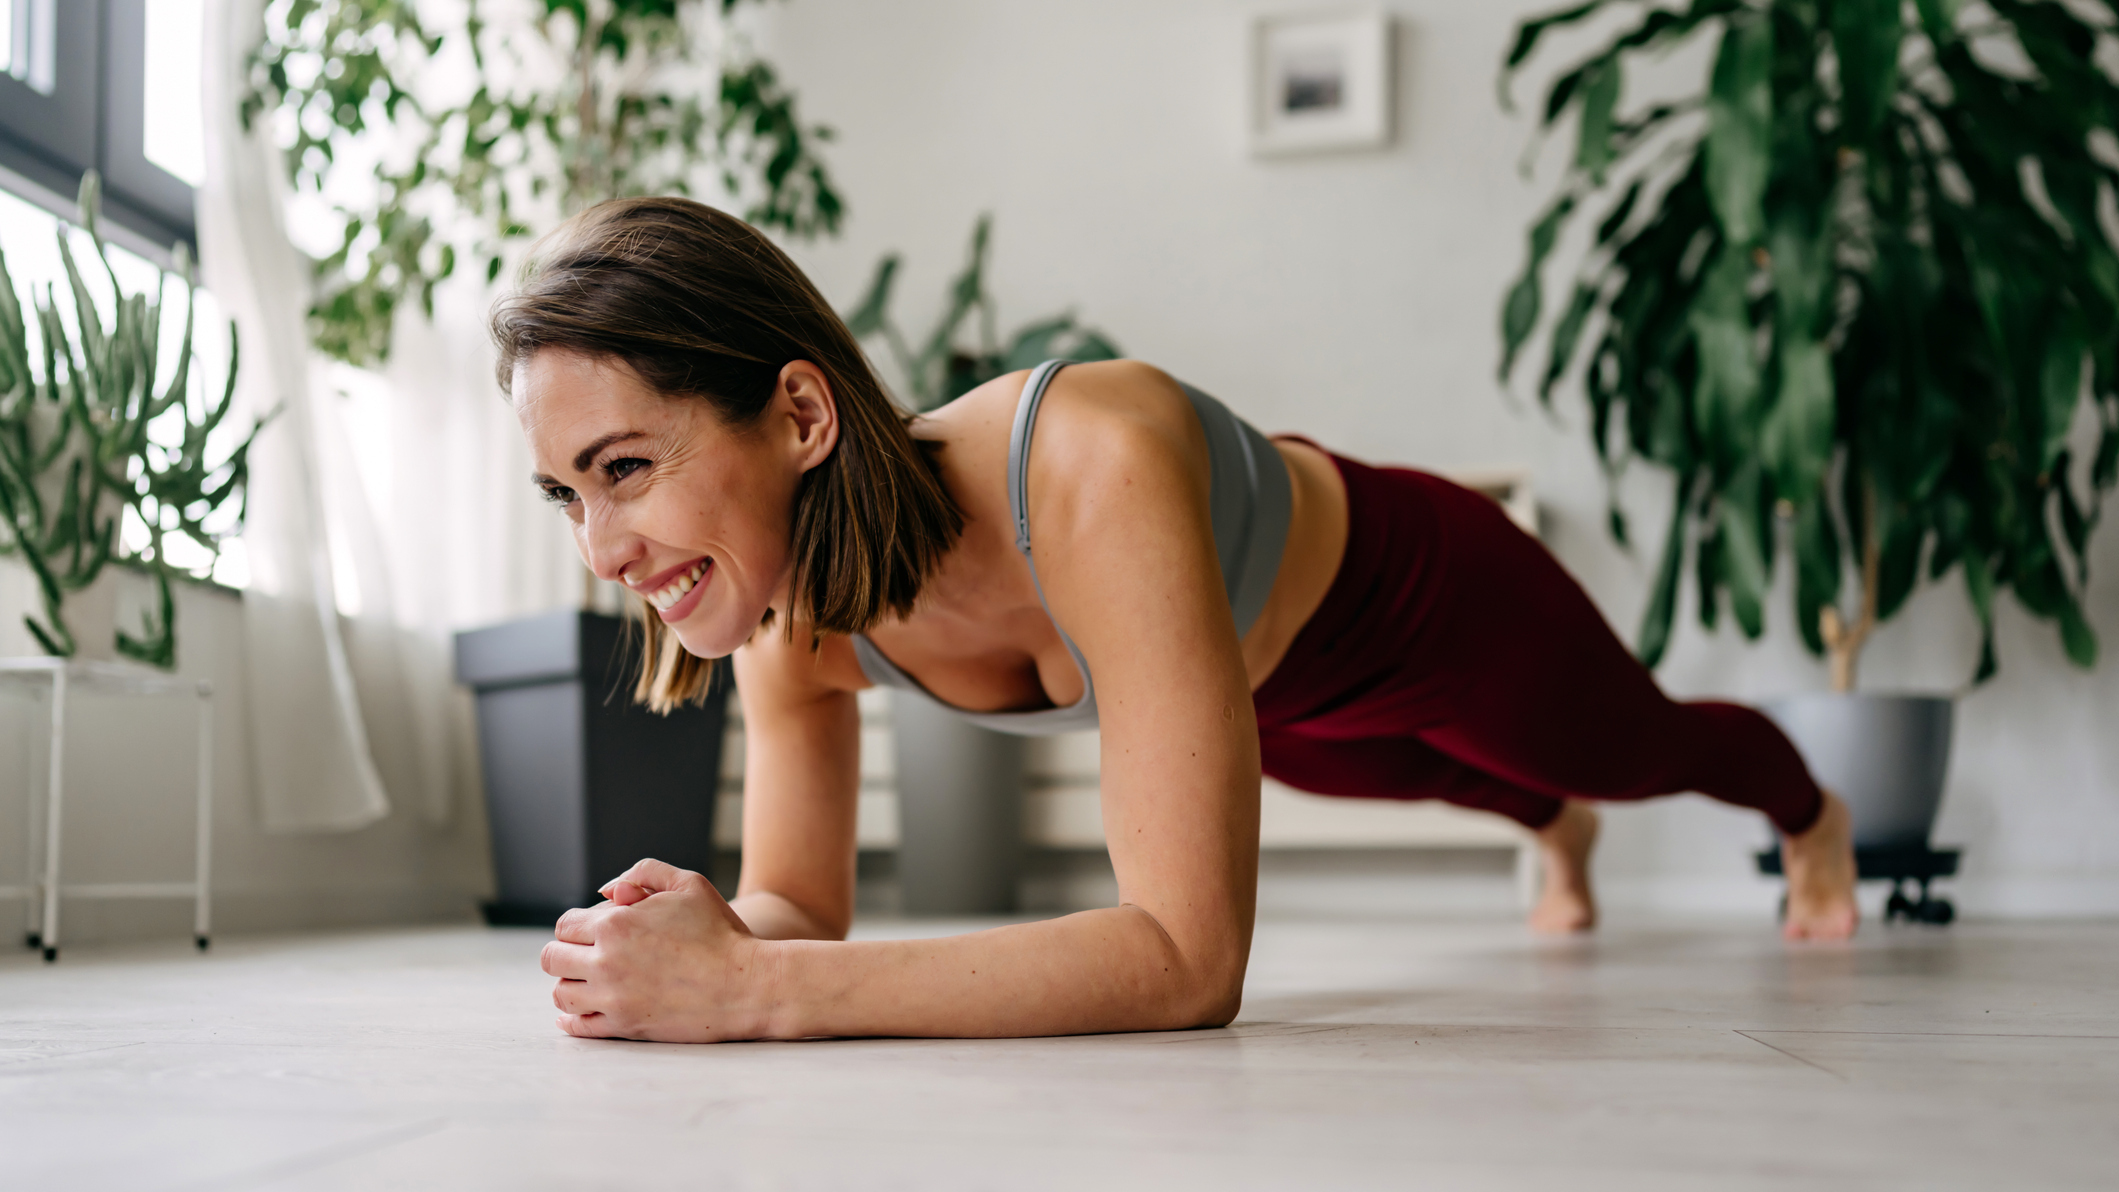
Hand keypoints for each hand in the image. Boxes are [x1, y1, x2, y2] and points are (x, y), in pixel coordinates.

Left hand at [540, 858, 774, 1041]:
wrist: (745, 984)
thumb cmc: (721, 932)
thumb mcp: (689, 884)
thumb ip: (645, 873)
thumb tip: (608, 890)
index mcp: (616, 924)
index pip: (565, 925)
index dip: (577, 925)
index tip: (593, 930)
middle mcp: (606, 961)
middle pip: (553, 958)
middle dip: (565, 952)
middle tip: (585, 954)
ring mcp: (613, 997)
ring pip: (561, 993)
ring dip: (569, 983)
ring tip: (588, 979)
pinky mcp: (624, 1026)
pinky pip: (578, 1026)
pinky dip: (570, 1019)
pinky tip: (576, 1011)